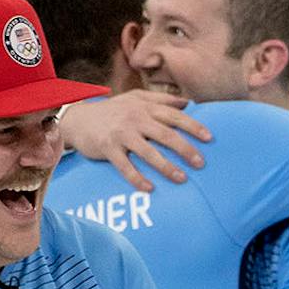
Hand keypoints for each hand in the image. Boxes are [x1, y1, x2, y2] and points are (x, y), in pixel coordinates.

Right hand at [59, 91, 212, 191]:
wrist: (78, 119)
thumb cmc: (113, 110)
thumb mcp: (136, 98)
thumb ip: (162, 100)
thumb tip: (189, 103)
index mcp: (145, 107)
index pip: (174, 116)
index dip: (193, 126)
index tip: (210, 138)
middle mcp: (135, 119)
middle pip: (165, 134)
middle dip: (185, 149)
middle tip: (201, 163)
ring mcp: (121, 134)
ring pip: (148, 152)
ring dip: (166, 166)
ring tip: (182, 179)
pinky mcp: (108, 149)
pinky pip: (124, 166)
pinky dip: (137, 178)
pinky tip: (149, 189)